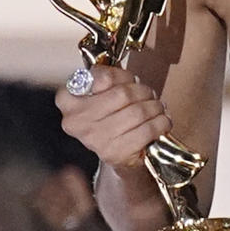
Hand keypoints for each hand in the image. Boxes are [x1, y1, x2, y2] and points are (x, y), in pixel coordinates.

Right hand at [56, 65, 170, 168]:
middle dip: (144, 92)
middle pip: (124, 94)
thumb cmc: (112, 115)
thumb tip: (122, 79)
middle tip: (150, 95)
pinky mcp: (114, 154)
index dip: (122, 77)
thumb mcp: (106, 89)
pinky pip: (147, 130)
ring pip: (138, 112)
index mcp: (67, 100)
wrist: (119, 152)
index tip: (129, 82)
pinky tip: (162, 121)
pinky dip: (161, 123)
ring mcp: (94, 139)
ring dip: (156, 107)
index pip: (102, 77)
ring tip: (158, 108)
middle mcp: (76, 121)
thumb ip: (111, 76)